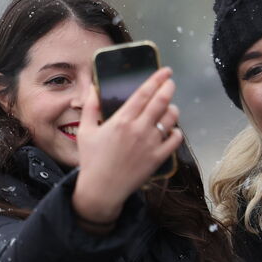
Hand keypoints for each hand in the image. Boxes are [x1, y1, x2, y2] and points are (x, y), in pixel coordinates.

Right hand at [70, 67, 182, 226]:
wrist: (101, 190)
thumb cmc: (91, 160)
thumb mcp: (85, 131)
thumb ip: (90, 107)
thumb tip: (93, 88)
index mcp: (121, 120)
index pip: (144, 93)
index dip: (157, 79)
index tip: (165, 71)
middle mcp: (138, 129)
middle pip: (161, 101)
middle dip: (169, 88)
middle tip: (170, 82)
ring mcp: (150, 144)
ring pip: (171, 118)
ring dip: (173, 109)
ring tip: (169, 107)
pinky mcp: (158, 158)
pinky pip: (175, 139)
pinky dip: (176, 131)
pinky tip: (171, 130)